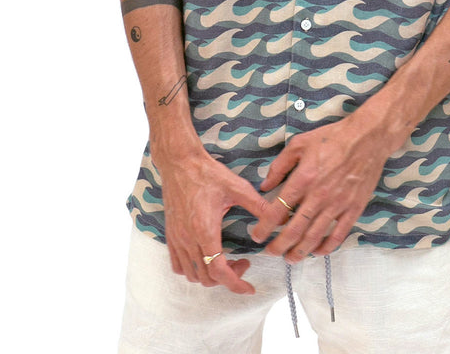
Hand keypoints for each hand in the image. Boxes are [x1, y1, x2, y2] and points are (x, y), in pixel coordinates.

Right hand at [156, 146, 266, 293]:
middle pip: (206, 277)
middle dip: (227, 278)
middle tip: (242, 263)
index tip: (249, 288)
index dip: (236, 284)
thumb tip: (278, 218)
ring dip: (210, 275)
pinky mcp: (171, 234)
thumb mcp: (237, 187)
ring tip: (226, 260)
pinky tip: (205, 257)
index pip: (219, 271)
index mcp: (205, 230)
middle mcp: (188, 239)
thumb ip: (258, 205)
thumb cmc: (207, 173)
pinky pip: (178, 264)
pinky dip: (192, 269)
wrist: (180, 162)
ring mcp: (177, 238)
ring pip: (191, 275)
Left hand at [248, 115, 391, 261]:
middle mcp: (318, 196)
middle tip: (270, 252)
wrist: (366, 138)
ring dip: (299, 252)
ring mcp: (337, 205)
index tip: (257, 235)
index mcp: (303, 179)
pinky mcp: (353, 209)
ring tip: (289, 258)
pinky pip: (338, 235)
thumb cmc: (331, 138)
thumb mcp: (299, 144)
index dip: (265, 227)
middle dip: (279, 246)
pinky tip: (317, 252)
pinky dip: (326, 248)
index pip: (278, 210)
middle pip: (294, 230)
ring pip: (314, 237)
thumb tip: (265, 186)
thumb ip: (280, 165)